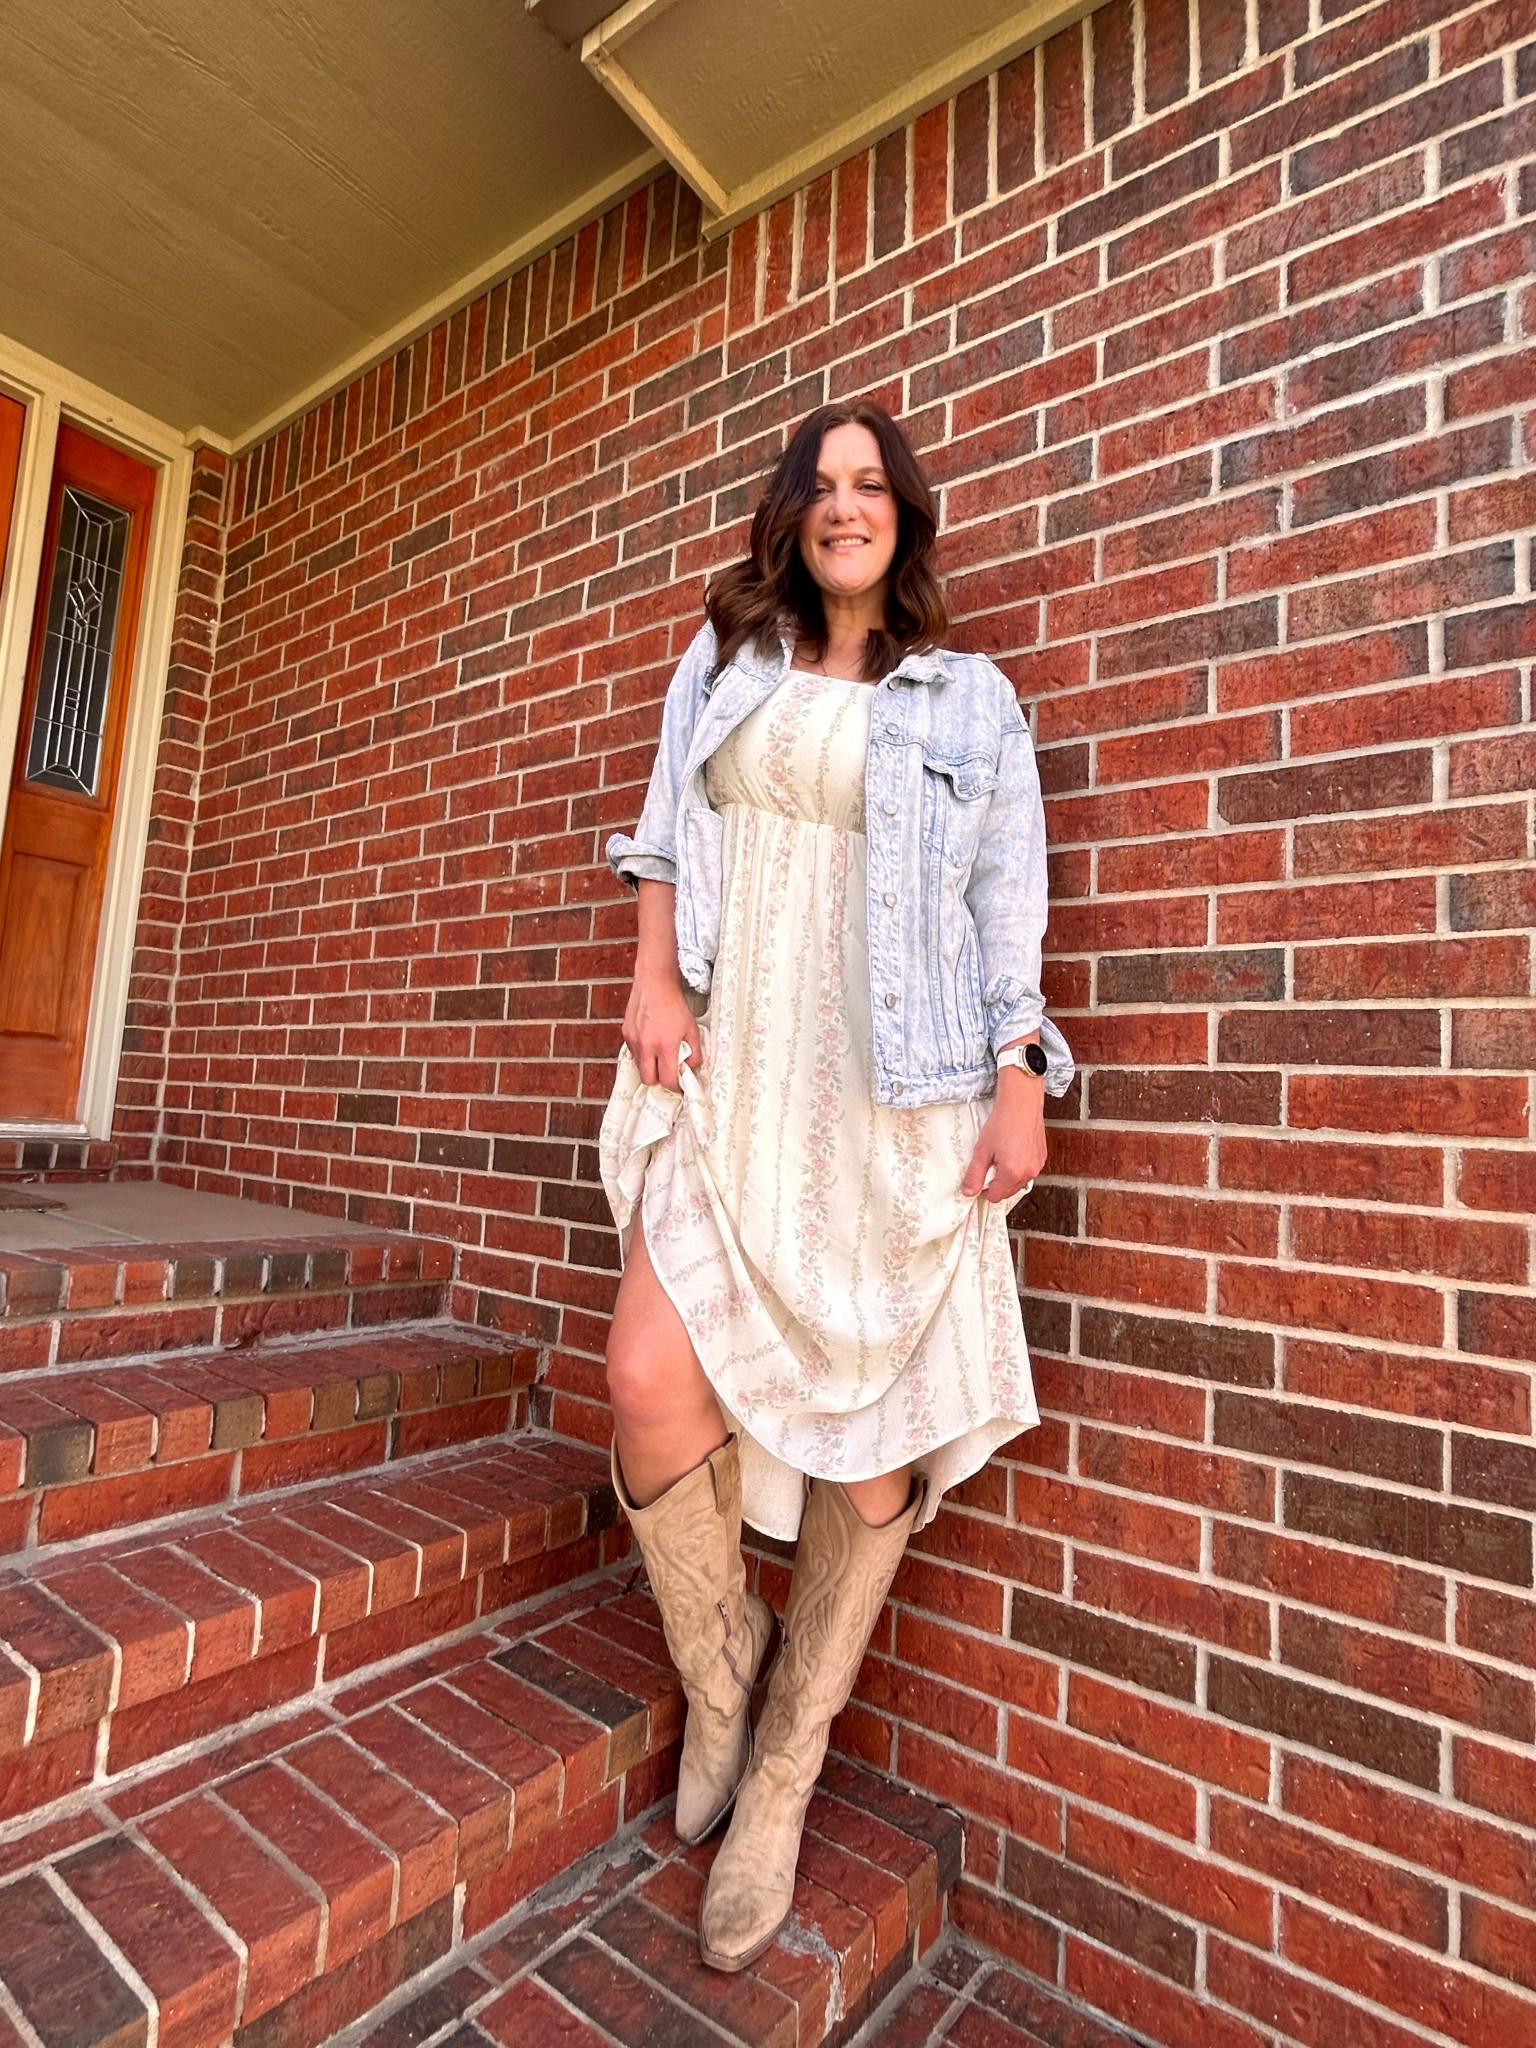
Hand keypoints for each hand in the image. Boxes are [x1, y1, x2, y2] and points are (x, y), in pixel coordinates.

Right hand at [622, 968, 701, 1091]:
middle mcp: (647, 1045)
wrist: (655, 982)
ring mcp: (634, 1040)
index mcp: (665, 1045)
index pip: (667, 1080)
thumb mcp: (692, 1028)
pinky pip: (633, 1052)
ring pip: (639, 1067)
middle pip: (648, 1080)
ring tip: (659, 1054)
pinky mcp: (626, 1033)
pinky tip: (651, 1041)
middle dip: (658, 1080)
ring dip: (649, 1066)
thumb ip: (695, 1052)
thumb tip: (692, 1068)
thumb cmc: (674, 1004)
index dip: (674, 1086)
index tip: (678, 1084)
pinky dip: (642, 1053)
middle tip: (667, 1073)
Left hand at [961, 1077, 1046, 1203]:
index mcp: (1012, 1174)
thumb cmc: (1002, 1123)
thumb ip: (974, 1174)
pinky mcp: (1042, 1157)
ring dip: (1009, 1176)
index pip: (996, 1196)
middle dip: (997, 1183)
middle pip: (1008, 1192)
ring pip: (1019, 1182)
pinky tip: (1012, 1151)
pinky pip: (1028, 1170)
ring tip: (1001, 1156)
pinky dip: (1020, 1167)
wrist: (1021, 1103)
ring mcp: (1038, 1165)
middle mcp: (1028, 1173)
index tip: (980, 1178)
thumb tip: (969, 1192)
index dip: (984, 1190)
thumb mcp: (982, 1150)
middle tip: (989, 1164)